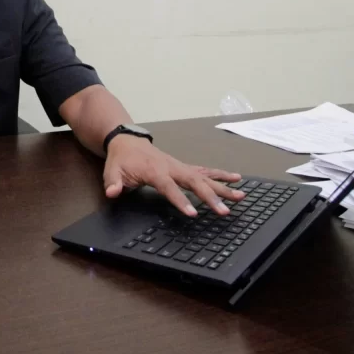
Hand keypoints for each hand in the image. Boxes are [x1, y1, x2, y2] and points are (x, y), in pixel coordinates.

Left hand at [103, 136, 244, 215]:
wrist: (127, 141)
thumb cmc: (121, 159)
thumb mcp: (112, 171)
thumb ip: (113, 183)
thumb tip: (112, 193)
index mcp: (154, 170)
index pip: (169, 187)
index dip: (180, 200)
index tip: (193, 213)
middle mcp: (172, 167)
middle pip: (194, 182)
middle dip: (211, 197)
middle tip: (225, 211)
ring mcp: (180, 166)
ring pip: (204, 177)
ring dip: (223, 186)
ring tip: (241, 195)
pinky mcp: (184, 167)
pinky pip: (205, 171)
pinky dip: (220, 175)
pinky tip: (236, 180)